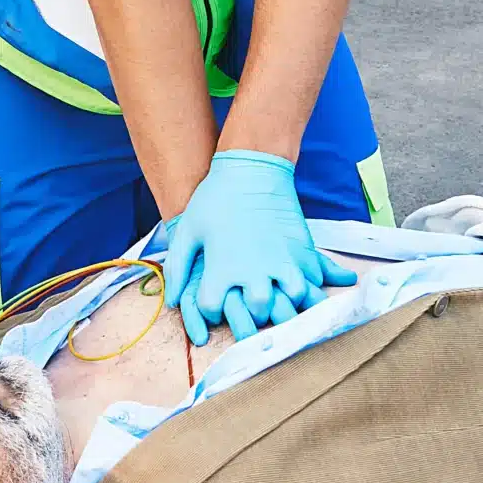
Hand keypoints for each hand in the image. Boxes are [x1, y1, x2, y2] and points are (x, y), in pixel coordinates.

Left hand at [161, 151, 355, 344]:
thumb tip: (173, 300)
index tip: (213, 302)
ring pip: (290, 300)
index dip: (209, 309)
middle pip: (257, 313)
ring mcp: (281, 261)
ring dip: (284, 303)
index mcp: (221, 269)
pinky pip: (310, 279)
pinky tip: (298, 282)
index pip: (212, 309)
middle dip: (253, 314)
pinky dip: (306, 285)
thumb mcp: (188, 231)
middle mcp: (253, 271)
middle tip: (249, 305)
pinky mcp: (301, 250)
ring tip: (277, 297)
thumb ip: (178, 268)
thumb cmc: (215, 198)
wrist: (251, 167)